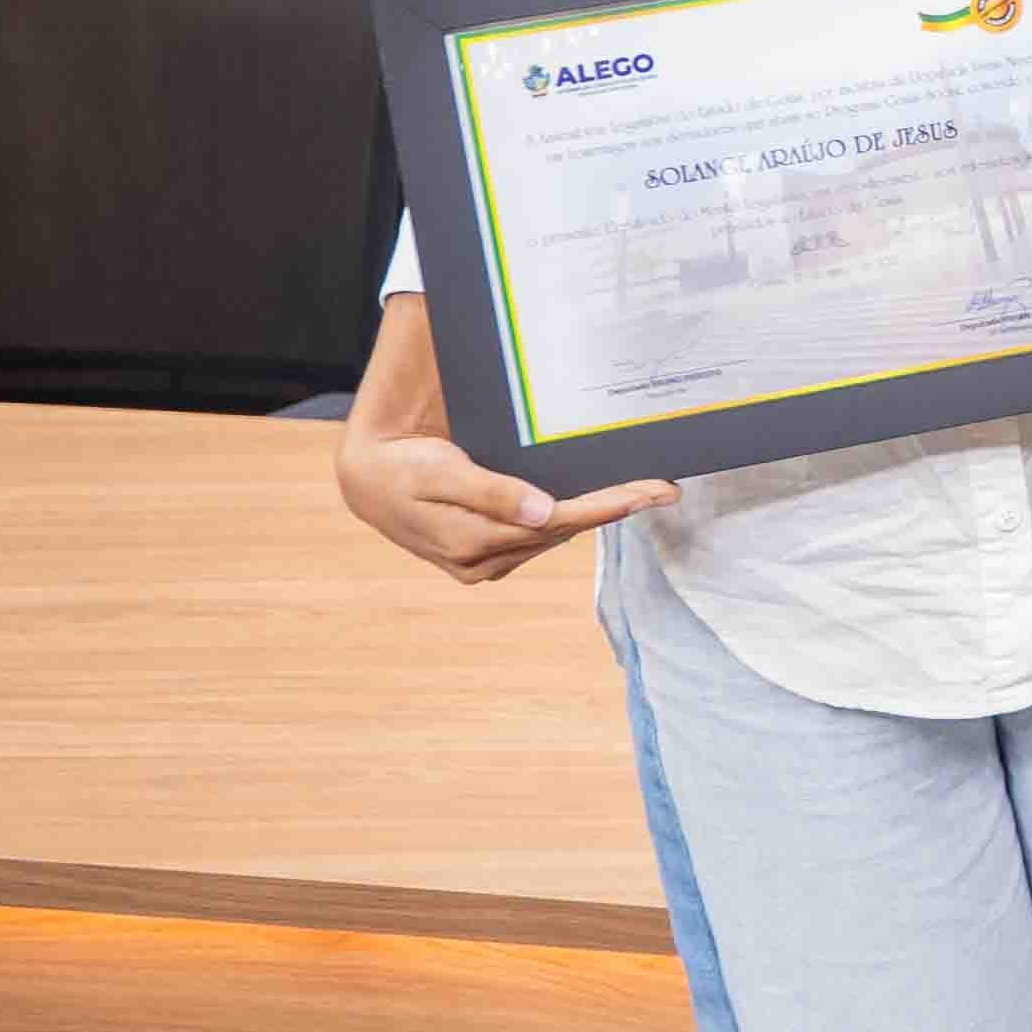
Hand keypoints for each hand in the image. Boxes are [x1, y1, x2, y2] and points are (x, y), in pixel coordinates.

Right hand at [336, 423, 670, 587]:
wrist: (369, 482)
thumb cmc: (403, 469)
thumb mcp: (440, 472)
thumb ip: (490, 492)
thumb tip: (542, 512)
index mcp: (471, 542)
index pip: (556, 523)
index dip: (605, 507)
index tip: (648, 492)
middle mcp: (482, 561)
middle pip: (564, 531)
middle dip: (614, 508)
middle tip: (663, 488)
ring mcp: (485, 562)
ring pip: (554, 536)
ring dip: (597, 515)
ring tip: (643, 491)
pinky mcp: (487, 555)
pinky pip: (538, 536)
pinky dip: (569, 518)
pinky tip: (597, 502)